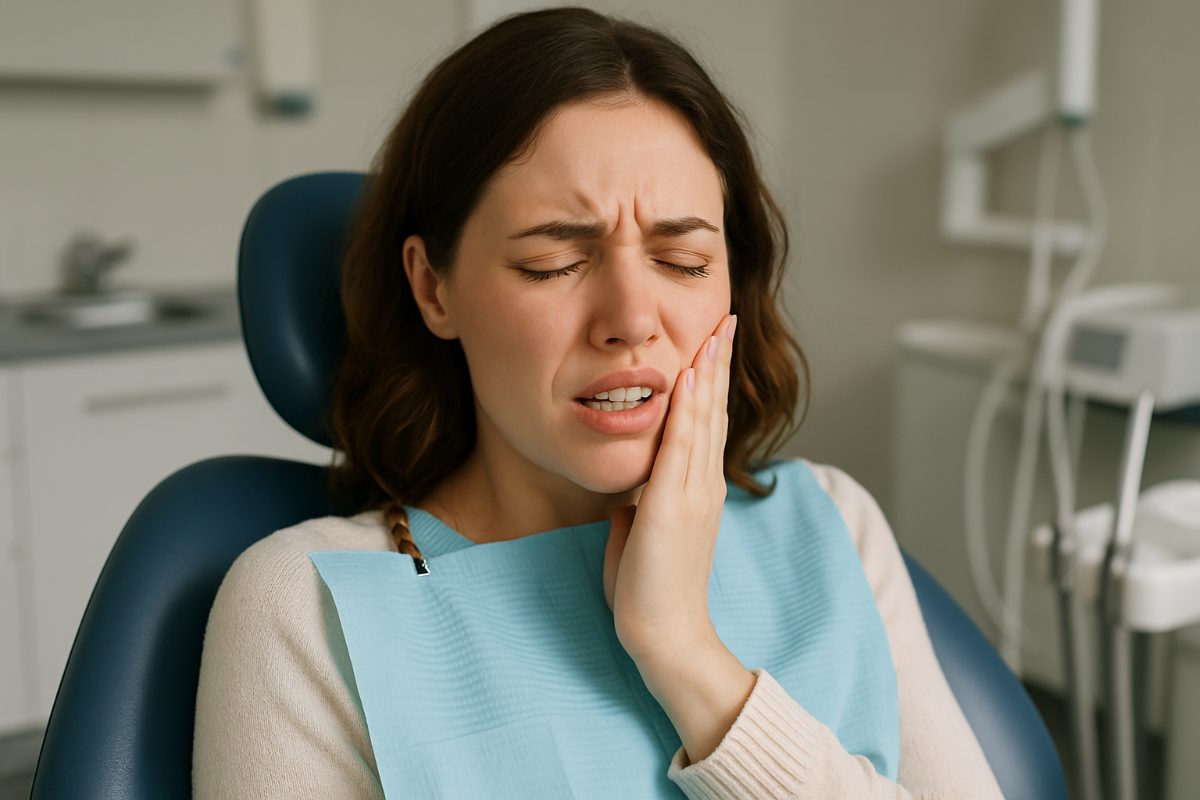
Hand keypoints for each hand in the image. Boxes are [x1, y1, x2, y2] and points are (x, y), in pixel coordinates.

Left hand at [602, 313, 736, 664]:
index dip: (711, 382)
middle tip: (726, 320)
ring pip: (703, 418)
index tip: (713, 345)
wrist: (664, 635)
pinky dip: (688, 407)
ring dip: (708, 371)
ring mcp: (691, 493)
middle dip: (719, 362)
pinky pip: (681, 446)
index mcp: (697, 491)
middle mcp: (702, 485)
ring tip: (716, 331)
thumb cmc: (649, 591)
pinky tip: (691, 375)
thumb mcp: (640, 536)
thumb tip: (622, 498)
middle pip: (714, 411)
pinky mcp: (671, 506)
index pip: (707, 424)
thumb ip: (637, 510)